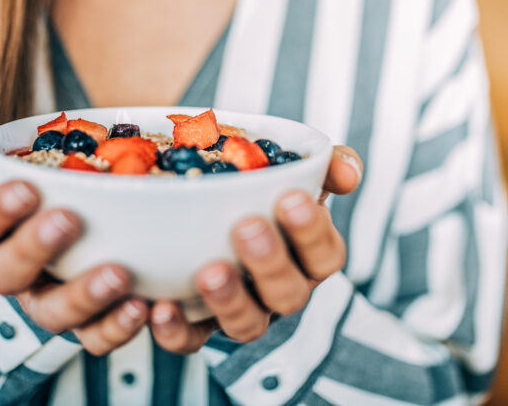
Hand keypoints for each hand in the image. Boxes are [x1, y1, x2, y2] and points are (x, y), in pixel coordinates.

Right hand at [0, 146, 148, 354]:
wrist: (92, 210)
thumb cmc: (46, 182)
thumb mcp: (18, 163)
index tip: (27, 189)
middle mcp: (10, 273)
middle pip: (4, 275)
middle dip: (33, 248)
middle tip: (67, 220)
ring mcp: (47, 303)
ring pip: (51, 314)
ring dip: (83, 296)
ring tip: (118, 273)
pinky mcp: (85, 325)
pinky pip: (95, 338)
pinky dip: (118, 327)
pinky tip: (142, 305)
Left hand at [149, 145, 362, 352]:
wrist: (208, 212)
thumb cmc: (260, 194)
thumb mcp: (291, 174)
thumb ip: (322, 165)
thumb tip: (347, 170)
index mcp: (309, 257)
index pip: (325, 254)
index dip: (311, 231)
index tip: (291, 198)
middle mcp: (281, 292)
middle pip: (289, 294)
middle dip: (270, 262)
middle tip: (246, 226)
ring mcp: (242, 313)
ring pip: (246, 324)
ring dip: (229, 300)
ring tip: (209, 272)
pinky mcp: (199, 328)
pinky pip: (191, 341)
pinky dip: (176, 330)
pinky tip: (159, 308)